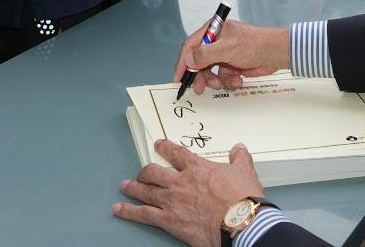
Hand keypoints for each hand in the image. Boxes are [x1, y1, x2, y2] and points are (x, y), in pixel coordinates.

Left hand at [113, 141, 265, 246]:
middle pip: (154, 172)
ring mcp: (172, 201)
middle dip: (145, 171)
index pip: (176, 153)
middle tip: (141, 172)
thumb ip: (240, 158)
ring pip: (145, 191)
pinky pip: (144, 214)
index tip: (158, 144)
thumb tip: (239, 148)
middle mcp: (180, 182)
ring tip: (124, 186)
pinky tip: (119, 209)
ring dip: (133, 188)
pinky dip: (129, 212)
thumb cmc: (242, 197)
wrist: (239, 221)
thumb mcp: (245, 171)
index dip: (165, 147)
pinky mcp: (169, 220)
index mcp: (197, 168)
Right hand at [172, 19, 288, 93]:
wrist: (276, 53)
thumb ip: (204, 55)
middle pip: (199, 61)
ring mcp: (225, 54)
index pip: (191, 45)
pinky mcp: (233, 65)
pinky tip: (237, 80)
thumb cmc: (253, 45)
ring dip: (215, 80)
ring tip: (222, 84)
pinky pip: (223, 77)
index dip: (183, 62)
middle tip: (199, 89)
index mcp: (213, 30)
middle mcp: (217, 41)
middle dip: (200, 75)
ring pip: (210, 71)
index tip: (178, 77)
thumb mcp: (226, 49)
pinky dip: (228, 81)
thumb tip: (187, 60)